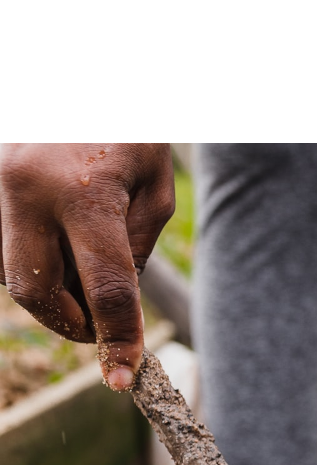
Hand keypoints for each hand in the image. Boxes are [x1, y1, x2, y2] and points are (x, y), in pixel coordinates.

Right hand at [0, 143, 174, 389]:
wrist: (83, 87)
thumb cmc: (127, 133)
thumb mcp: (154, 188)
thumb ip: (133, 251)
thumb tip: (110, 308)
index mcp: (81, 192)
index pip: (105, 288)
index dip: (117, 338)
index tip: (124, 377)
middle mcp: (22, 188)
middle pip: (35, 292)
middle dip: (70, 320)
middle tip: (102, 325)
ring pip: (12, 273)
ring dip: (51, 287)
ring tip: (83, 258)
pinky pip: (1, 250)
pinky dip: (33, 261)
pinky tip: (60, 238)